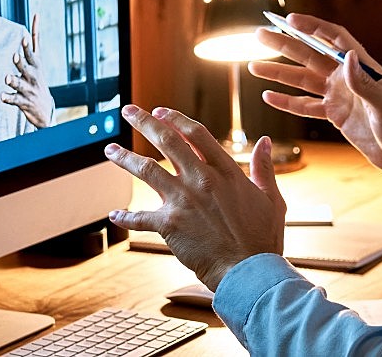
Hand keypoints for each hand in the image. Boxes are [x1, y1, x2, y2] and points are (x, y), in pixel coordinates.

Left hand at [1, 14, 54, 127]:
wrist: (45, 109)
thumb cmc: (38, 78)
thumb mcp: (38, 59)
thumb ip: (35, 39)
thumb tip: (36, 14)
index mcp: (36, 65)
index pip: (32, 54)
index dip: (28, 47)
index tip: (24, 38)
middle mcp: (33, 76)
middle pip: (26, 68)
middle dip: (21, 62)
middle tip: (15, 55)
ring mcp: (28, 89)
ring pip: (20, 84)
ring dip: (14, 80)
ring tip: (7, 78)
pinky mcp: (23, 102)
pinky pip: (15, 99)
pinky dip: (8, 98)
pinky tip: (2, 96)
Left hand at [104, 105, 286, 291]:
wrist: (249, 271)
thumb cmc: (263, 239)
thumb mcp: (271, 198)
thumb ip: (265, 168)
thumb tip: (265, 142)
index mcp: (226, 171)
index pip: (196, 134)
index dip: (175, 119)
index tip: (160, 111)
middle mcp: (202, 179)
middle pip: (167, 141)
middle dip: (144, 122)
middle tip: (128, 111)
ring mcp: (183, 200)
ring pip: (146, 170)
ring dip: (125, 158)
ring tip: (110, 150)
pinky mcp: (170, 225)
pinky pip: (140, 218)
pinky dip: (125, 217)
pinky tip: (114, 215)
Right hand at [248, 13, 381, 187]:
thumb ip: (364, 84)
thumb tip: (346, 57)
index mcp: (362, 69)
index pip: (334, 39)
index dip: (312, 27)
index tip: (289, 19)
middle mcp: (348, 79)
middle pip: (310, 55)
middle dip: (284, 44)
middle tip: (259, 34)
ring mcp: (340, 97)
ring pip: (303, 80)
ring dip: (279, 73)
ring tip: (253, 66)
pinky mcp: (336, 116)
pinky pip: (306, 106)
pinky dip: (287, 102)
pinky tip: (269, 97)